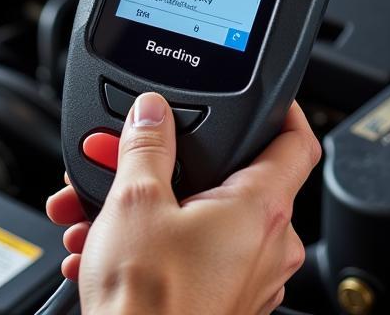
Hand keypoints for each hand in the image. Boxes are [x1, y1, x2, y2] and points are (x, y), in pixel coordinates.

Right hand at [46, 95, 318, 314]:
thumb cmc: (149, 302)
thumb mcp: (136, 200)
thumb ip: (146, 145)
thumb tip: (152, 112)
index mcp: (259, 209)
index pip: (296, 142)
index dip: (282, 111)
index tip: (266, 96)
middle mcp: (267, 246)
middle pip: (225, 177)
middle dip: (162, 162)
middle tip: (120, 154)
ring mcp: (247, 278)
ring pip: (197, 216)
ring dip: (143, 204)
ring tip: (93, 206)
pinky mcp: (222, 300)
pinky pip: (190, 251)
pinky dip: (150, 239)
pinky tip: (103, 241)